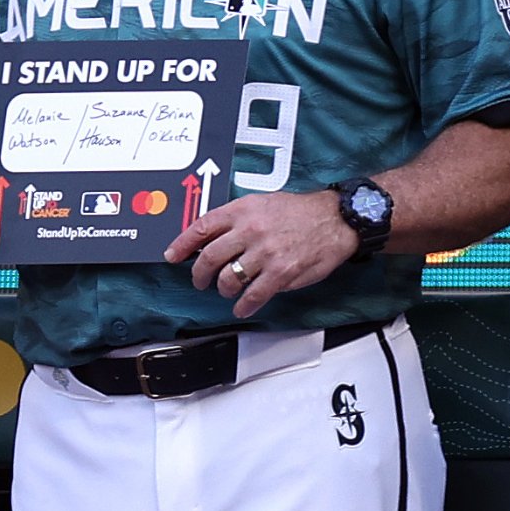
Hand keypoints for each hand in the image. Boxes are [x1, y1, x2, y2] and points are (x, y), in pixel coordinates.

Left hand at [164, 187, 360, 319]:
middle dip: (199, 274)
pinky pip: (252, 296)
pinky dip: (243, 306)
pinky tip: (243, 307)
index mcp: (244, 209)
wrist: (336, 219)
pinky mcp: (281, 272)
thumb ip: (239, 218)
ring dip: (223, 290)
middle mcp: (251, 229)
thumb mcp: (265, 203)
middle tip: (201, 281)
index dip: (182, 244)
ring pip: (228, 279)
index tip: (172, 256)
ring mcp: (265, 252)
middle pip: (209, 257)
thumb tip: (213, 238)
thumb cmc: (301, 211)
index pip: (202, 227)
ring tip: (228, 291)